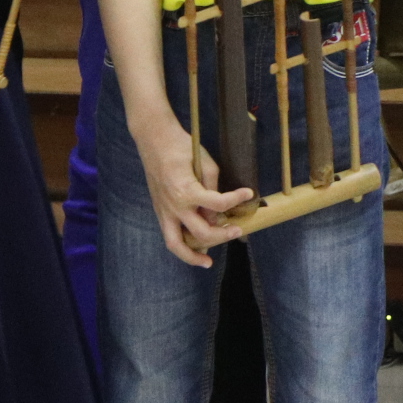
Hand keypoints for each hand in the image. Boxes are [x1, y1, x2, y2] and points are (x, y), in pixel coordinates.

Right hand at [137, 119, 252, 266]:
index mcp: (187, 191)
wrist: (154, 140)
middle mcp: (174, 206)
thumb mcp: (204, 161)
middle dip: (223, 235)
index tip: (248, 193)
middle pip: (203, 232)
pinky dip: (181, 246)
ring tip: (208, 262)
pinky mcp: (159, 211)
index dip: (236, 200)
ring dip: (193, 256)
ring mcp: (165, 210)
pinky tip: (194, 249)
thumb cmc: (181, 147)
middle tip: (238, 231)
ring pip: (177, 244)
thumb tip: (218, 208)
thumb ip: (213, 186)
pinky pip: (170, 236)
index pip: (218, 205)